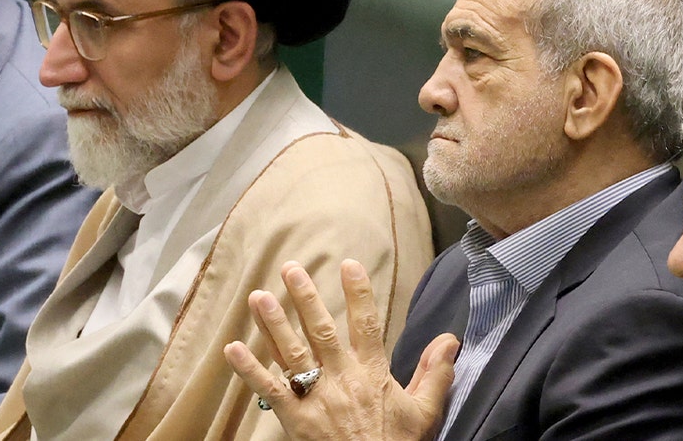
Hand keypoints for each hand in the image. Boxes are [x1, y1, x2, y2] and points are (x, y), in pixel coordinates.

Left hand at [224, 259, 458, 440]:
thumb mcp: (423, 412)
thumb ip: (434, 374)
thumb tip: (450, 340)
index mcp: (372, 374)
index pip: (366, 326)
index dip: (358, 294)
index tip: (348, 264)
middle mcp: (342, 379)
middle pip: (321, 331)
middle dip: (304, 298)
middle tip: (290, 268)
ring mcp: (316, 398)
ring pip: (292, 353)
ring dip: (273, 324)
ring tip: (258, 297)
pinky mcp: (294, 418)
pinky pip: (269, 389)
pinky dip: (249, 370)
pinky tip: (232, 348)